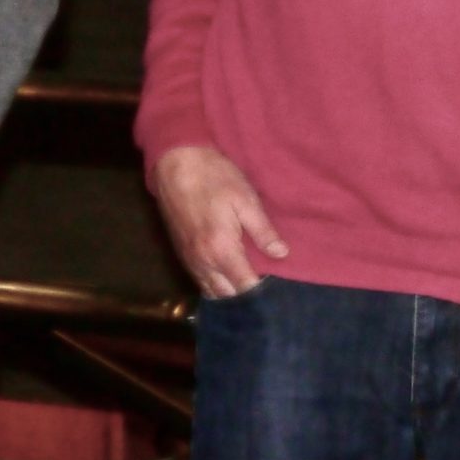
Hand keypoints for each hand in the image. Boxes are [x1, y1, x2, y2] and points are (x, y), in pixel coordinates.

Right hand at [149, 144, 288, 298]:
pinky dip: (215, 283)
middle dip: (246, 294)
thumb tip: (281, 254)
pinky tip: (228, 273)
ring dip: (230, 291)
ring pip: (211, 291)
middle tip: (265, 282)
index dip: (262, 291)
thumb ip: (263, 231)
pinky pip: (200, 280)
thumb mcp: (246, 201)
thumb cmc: (215, 179)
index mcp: (222, 251)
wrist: (177, 165)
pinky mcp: (182, 254)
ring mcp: (189, 260)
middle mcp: (203, 262)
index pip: (245, 287)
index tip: (277, 285)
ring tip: (248, 280)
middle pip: (228, 295)